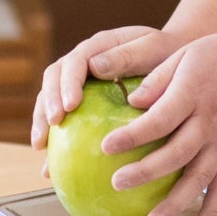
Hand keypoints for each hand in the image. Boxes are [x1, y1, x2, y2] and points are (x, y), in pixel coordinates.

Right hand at [31, 25, 179, 147]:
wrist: (175, 61)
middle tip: (53, 123)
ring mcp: (79, 82)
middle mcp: (83, 62)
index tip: (71, 105)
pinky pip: (64, 122)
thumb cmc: (168, 54)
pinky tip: (49, 169)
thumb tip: (94, 67)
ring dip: (42, 121)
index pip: (74, 61)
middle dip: (48, 101)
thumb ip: (127, 56)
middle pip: (54, 78)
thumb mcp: (154, 49)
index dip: (68, 82)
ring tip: (41, 146)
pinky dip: (54, 143)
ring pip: (50, 99)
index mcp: (99, 46)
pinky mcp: (81, 104)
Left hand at [98, 29, 216, 215]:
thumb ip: (156, 80)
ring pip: (199, 176)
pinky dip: (213, 208)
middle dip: (146, 171)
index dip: (133, 135)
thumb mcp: (184, 55)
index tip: (107, 146)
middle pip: (177, 153)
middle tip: (118, 183)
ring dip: (176, 202)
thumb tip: (131, 102)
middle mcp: (209, 122)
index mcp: (193, 95)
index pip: (160, 119)